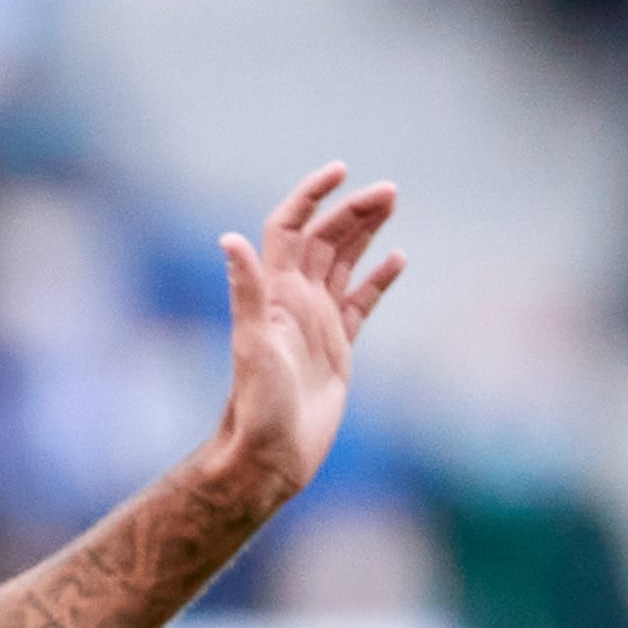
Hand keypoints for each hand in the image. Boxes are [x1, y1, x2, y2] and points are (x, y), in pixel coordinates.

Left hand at [208, 163, 404, 506]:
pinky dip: (377, 280)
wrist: (268, 456)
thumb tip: (229, 239)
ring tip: (391, 204)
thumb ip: (246, 291)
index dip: (310, 196)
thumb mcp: (252, 344)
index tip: (340, 171)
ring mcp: (316, 324)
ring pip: (343, 264)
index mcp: (274, 294)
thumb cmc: (256, 406)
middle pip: (324, 240)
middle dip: (352, 210)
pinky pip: (361, 304)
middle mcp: (293, 302)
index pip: (290, 228)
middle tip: (389, 191)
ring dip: (364, 233)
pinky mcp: (337, 349)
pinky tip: (397, 259)